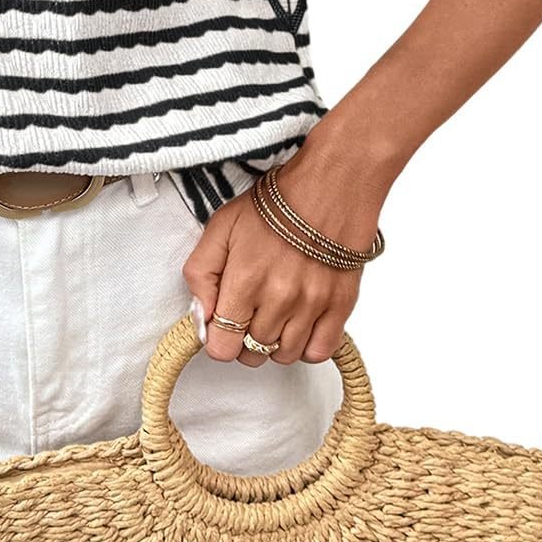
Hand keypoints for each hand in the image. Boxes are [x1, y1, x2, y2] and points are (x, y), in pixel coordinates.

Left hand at [182, 139, 387, 368]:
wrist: (331, 186)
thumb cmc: (276, 204)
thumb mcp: (221, 227)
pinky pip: (319, 351)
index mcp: (245, 281)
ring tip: (275, 313)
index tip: (223, 323)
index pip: (222, 347)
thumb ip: (201, 273)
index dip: (219, 338)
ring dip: (274, 341)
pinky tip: (300, 323)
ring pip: (284, 355)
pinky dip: (306, 344)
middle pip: (252, 354)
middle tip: (250, 311)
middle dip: (244, 338)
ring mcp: (312, 305)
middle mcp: (279, 299)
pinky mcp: (340, 306)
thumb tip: (201, 314)